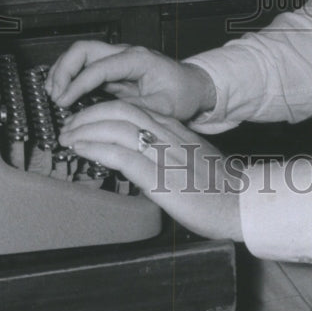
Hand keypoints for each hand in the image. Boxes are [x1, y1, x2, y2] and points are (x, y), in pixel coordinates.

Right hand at [45, 40, 215, 122]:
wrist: (194, 86)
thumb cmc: (183, 94)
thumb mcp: (163, 108)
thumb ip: (133, 110)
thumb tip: (103, 117)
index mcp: (138, 59)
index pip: (98, 67)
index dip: (77, 84)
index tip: (63, 102)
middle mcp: (125, 54)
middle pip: (83, 49)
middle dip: (63, 69)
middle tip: (54, 95)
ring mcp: (118, 59)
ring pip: (81, 54)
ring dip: (63, 70)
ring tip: (53, 93)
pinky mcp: (114, 69)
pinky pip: (86, 66)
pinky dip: (71, 76)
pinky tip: (64, 93)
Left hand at [57, 100, 242, 241]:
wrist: (242, 203)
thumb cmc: (220, 187)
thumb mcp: (193, 158)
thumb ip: (170, 151)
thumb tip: (143, 156)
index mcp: (176, 129)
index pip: (135, 108)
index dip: (104, 110)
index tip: (87, 119)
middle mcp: (169, 135)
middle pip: (122, 110)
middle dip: (90, 113)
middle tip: (70, 125)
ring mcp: (164, 153)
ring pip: (118, 126)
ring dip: (87, 128)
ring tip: (69, 136)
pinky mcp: (159, 177)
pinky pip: (122, 154)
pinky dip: (96, 147)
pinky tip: (82, 149)